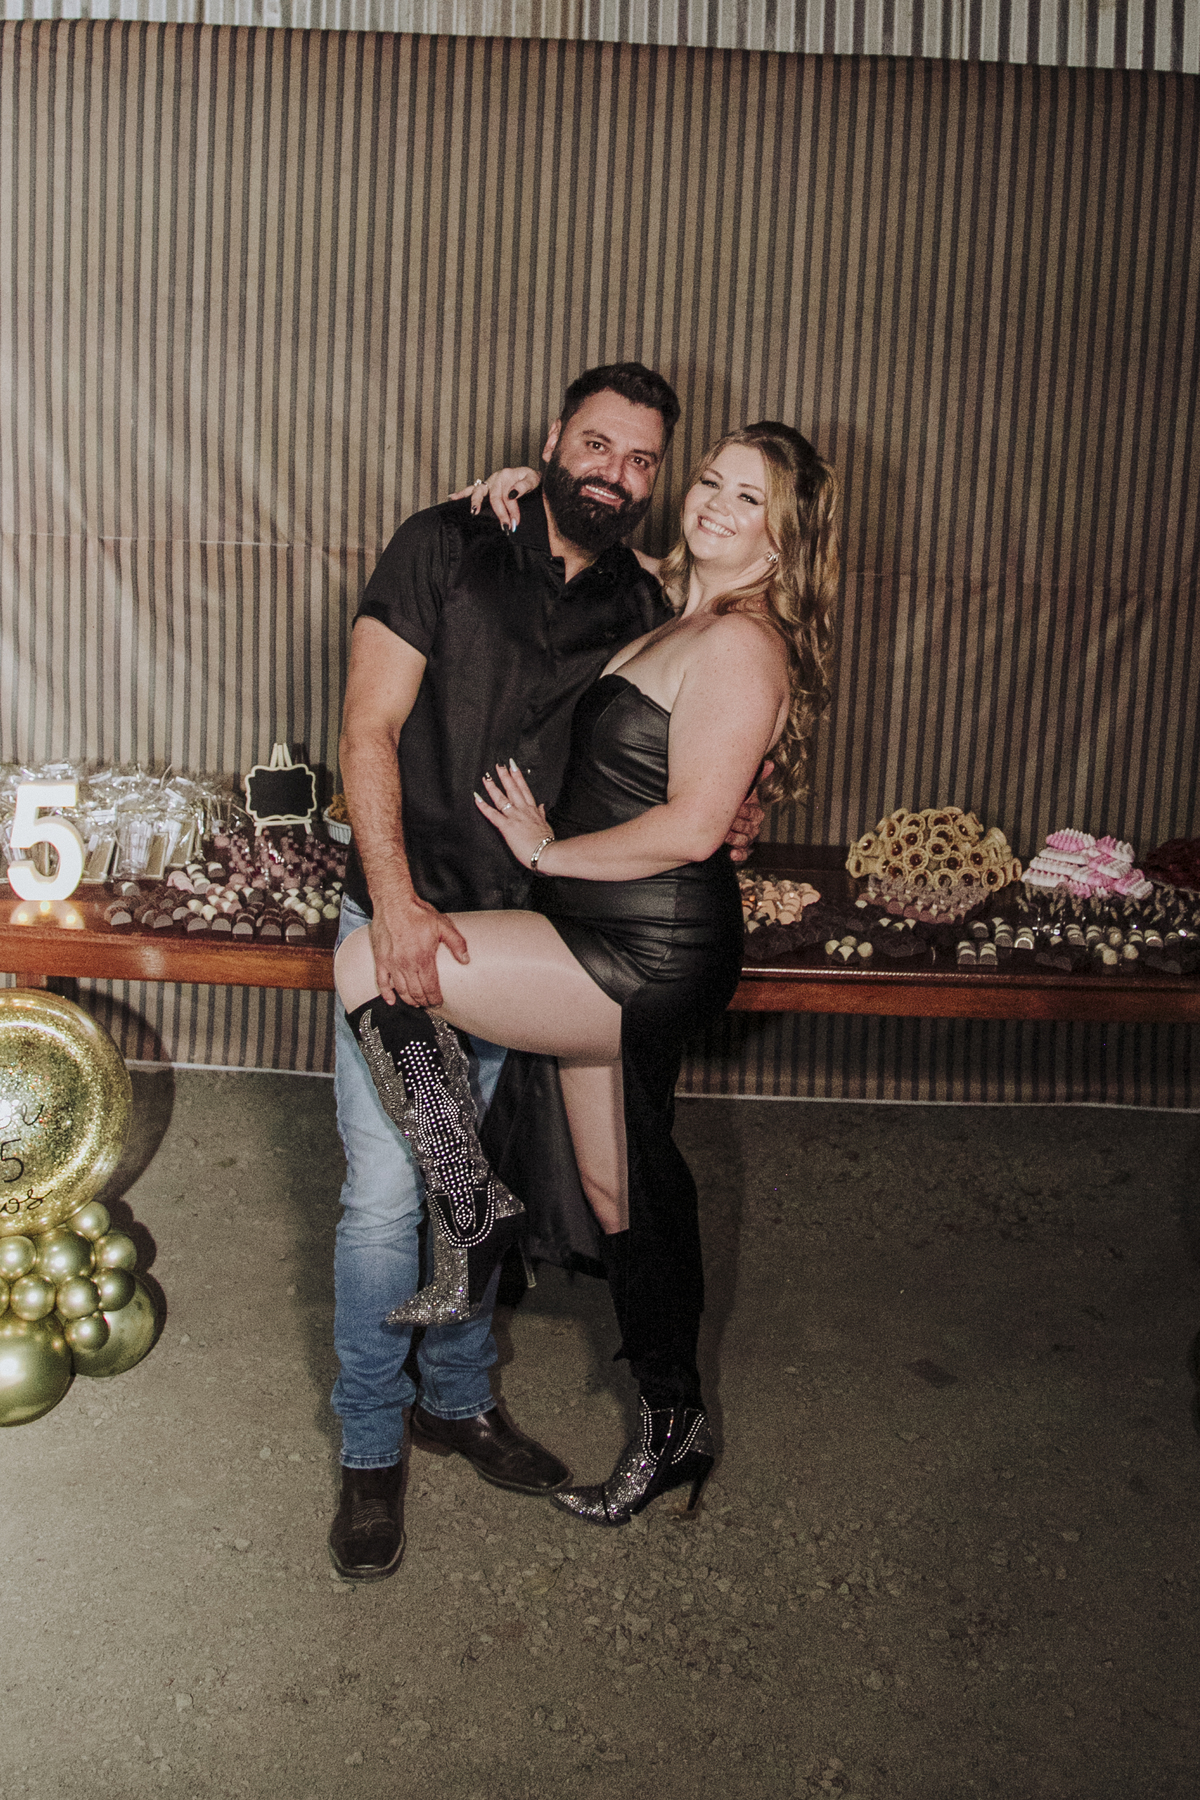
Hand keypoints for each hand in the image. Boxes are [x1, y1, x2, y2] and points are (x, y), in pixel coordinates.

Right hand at [368, 888, 468, 1009]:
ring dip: (409, 1000)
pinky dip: (386, 994)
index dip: (435, 998)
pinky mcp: (380, 959)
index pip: (430, 987)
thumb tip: (466, 959)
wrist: (393, 902)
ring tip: (416, 1003)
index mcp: (423, 958)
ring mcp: (392, 963)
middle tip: (428, 1004)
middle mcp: (406, 964)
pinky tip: (391, 1000)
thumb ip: (457, 943)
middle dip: (424, 1001)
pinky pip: (382, 982)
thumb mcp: (442, 925)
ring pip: (401, 990)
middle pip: (416, 992)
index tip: (438, 1002)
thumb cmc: (417, 913)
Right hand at [447, 466, 540, 532]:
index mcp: (508, 475)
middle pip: (494, 497)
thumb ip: (524, 485)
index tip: (515, 523)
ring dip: (476, 502)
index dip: (512, 511)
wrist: (531, 477)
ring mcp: (490, 481)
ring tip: (474, 512)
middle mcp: (497, 477)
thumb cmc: (532, 479)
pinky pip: (471, 489)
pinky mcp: (485, 486)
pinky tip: (452, 498)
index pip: (507, 496)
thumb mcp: (534, 479)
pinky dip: (461, 493)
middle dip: (500, 513)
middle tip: (505, 527)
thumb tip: (512, 494)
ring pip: (479, 491)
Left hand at [474, 761, 552, 866]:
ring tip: (486, 777)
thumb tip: (543, 806)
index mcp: (532, 810)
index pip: (524, 789)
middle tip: (498, 764)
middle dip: (505, 776)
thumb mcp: (546, 825)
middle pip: (513, 789)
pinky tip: (477, 798)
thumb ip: (542, 814)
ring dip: (493, 787)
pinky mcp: (507, 827)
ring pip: (502, 798)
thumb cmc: (547, 842)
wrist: (547, 853)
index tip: (513, 766)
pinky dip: (484, 806)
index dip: (518, 777)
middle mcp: (523, 810)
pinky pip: (493, 814)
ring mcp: (514, 817)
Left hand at [724, 759, 773, 862]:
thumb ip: (754, 776)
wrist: (698, 817)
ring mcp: (743, 836)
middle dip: (738, 824)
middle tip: (726, 821)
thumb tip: (771, 763)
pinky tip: (733, 854)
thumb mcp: (737, 787)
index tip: (736, 809)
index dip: (747, 812)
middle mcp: (749, 823)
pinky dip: (740, 855)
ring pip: (746, 840)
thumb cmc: (721, 798)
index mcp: (751, 809)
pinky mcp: (736, 848)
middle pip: (752, 828)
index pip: (756, 813)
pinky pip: (743, 854)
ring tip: (724, 835)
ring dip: (736, 838)